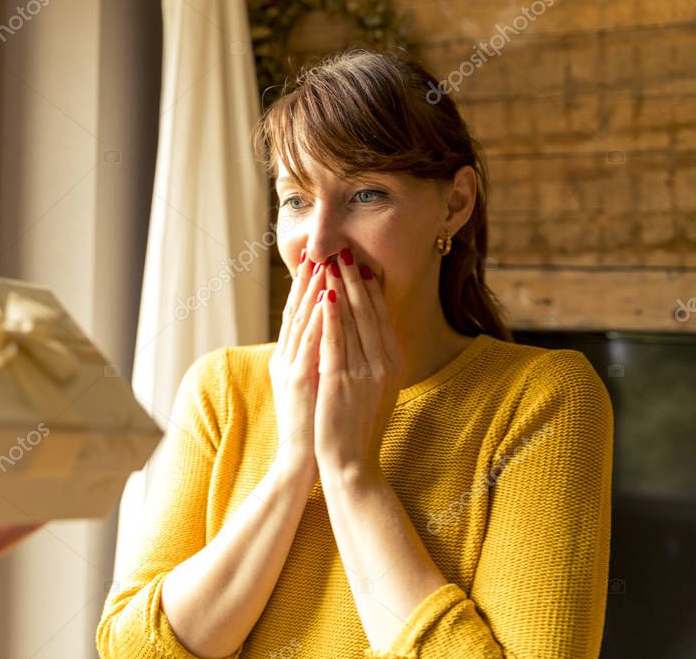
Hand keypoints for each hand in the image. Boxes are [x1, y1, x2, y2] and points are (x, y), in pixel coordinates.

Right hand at [269, 252, 325, 481]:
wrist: (302, 461)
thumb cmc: (311, 426)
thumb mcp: (311, 387)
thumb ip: (314, 362)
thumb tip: (328, 341)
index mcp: (290, 359)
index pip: (300, 316)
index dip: (307, 287)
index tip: (318, 261)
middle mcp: (286, 359)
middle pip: (296, 310)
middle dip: (306, 279)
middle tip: (315, 249)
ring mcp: (291, 368)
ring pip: (301, 321)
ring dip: (311, 290)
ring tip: (321, 263)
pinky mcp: (298, 380)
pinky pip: (310, 343)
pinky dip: (318, 319)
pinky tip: (326, 298)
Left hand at [314, 252, 404, 475]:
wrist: (353, 464)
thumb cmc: (358, 427)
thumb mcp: (374, 389)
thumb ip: (373, 360)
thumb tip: (366, 334)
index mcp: (392, 364)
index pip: (380, 317)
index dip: (370, 288)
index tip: (361, 264)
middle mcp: (383, 364)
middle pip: (369, 312)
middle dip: (355, 279)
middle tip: (345, 251)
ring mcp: (364, 372)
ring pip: (352, 321)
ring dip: (341, 288)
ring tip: (331, 261)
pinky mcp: (342, 382)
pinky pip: (336, 342)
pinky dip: (330, 316)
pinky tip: (323, 295)